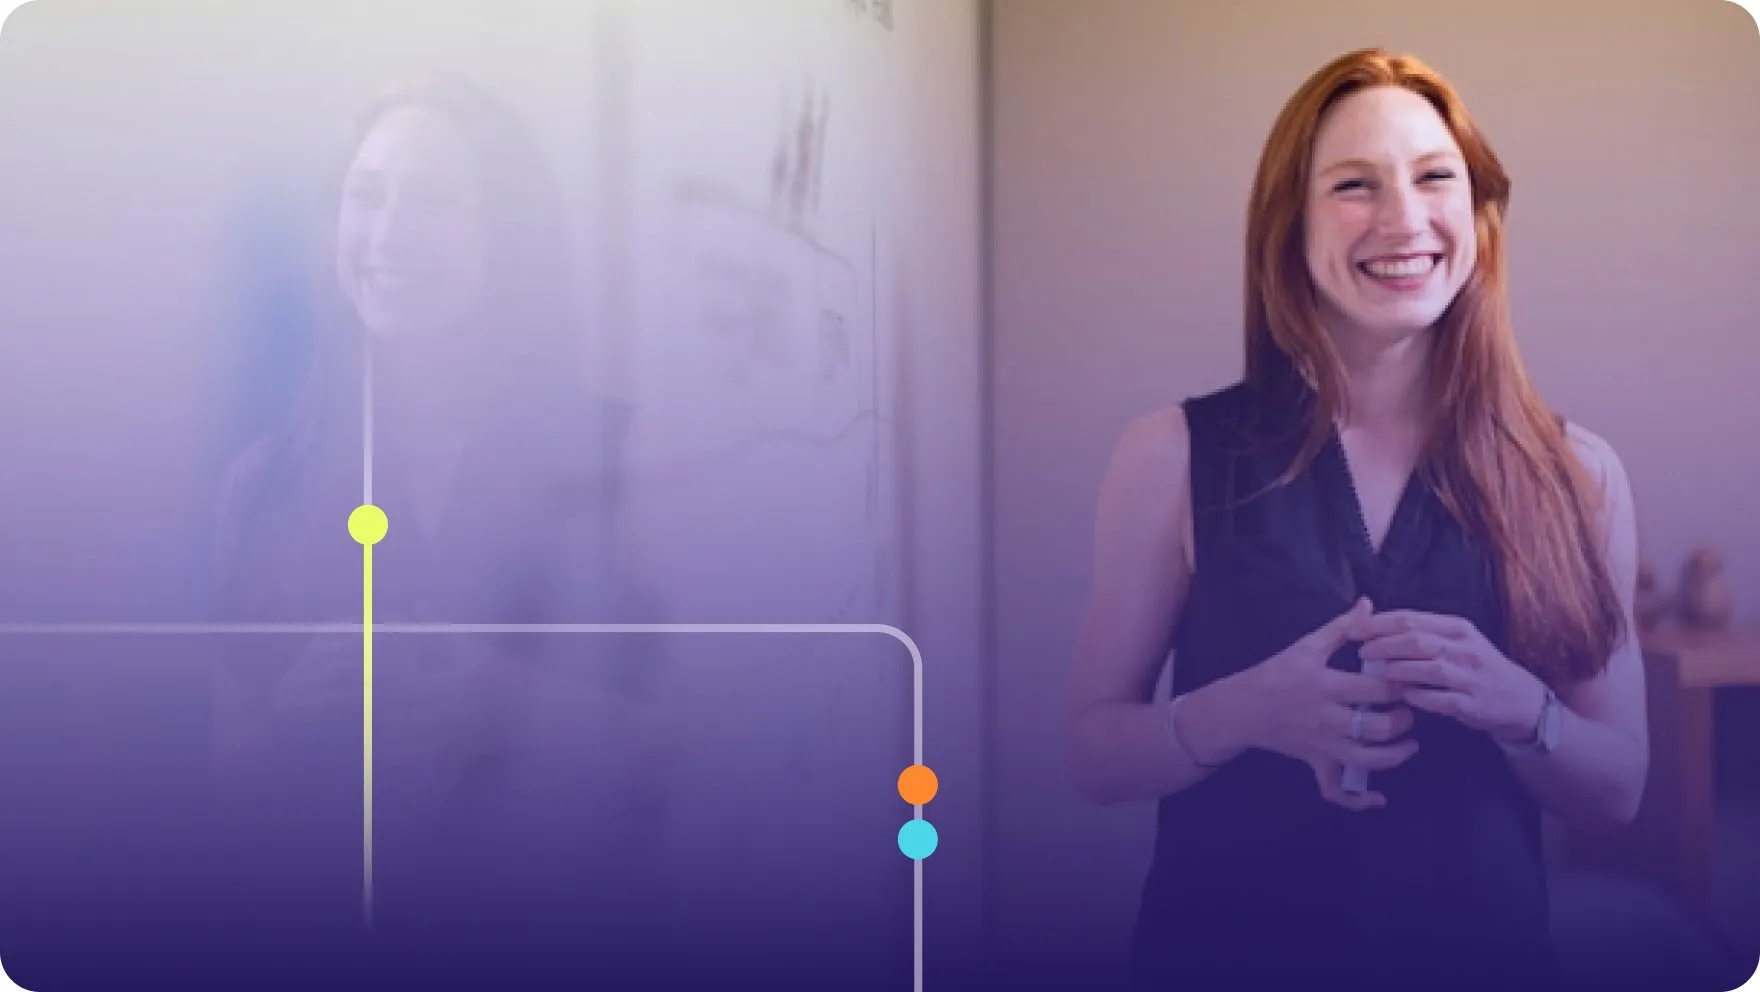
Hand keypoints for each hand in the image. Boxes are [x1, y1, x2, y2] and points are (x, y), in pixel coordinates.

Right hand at [1235, 597, 1417, 809]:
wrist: (1242, 708)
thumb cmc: (1276, 673)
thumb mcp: (1306, 646)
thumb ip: (1342, 628)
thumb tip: (1369, 604)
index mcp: (1327, 686)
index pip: (1377, 690)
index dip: (1401, 685)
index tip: (1411, 678)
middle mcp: (1327, 719)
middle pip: (1378, 727)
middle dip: (1403, 720)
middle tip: (1409, 709)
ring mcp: (1322, 745)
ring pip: (1367, 761)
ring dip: (1395, 756)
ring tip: (1409, 743)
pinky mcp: (1316, 763)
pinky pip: (1337, 790)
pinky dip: (1358, 801)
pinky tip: (1378, 798)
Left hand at [1357, 610, 1547, 745]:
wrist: (1520, 699)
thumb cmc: (1476, 666)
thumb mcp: (1456, 641)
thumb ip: (1421, 631)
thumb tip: (1372, 620)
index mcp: (1457, 628)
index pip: (1411, 619)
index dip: (1379, 623)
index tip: (1354, 629)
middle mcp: (1465, 649)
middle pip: (1417, 641)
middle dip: (1384, 645)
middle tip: (1362, 651)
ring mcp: (1471, 677)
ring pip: (1428, 669)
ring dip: (1398, 670)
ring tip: (1376, 672)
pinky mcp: (1473, 704)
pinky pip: (1440, 699)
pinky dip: (1419, 697)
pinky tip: (1402, 696)